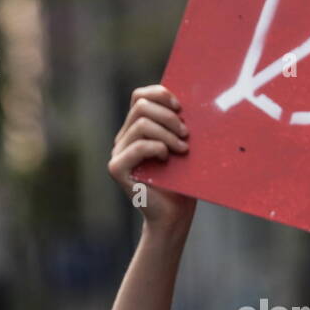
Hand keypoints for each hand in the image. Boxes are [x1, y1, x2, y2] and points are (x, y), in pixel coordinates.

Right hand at [108, 84, 197, 228]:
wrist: (174, 215)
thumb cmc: (182, 181)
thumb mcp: (183, 147)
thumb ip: (179, 125)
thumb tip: (192, 99)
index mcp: (136, 129)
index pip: (139, 96)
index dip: (160, 94)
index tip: (181, 107)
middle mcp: (124, 138)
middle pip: (141, 106)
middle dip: (168, 116)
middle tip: (186, 134)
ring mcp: (118, 153)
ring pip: (140, 125)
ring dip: (167, 134)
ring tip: (183, 149)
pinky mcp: (117, 169)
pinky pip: (136, 147)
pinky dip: (156, 148)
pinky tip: (167, 157)